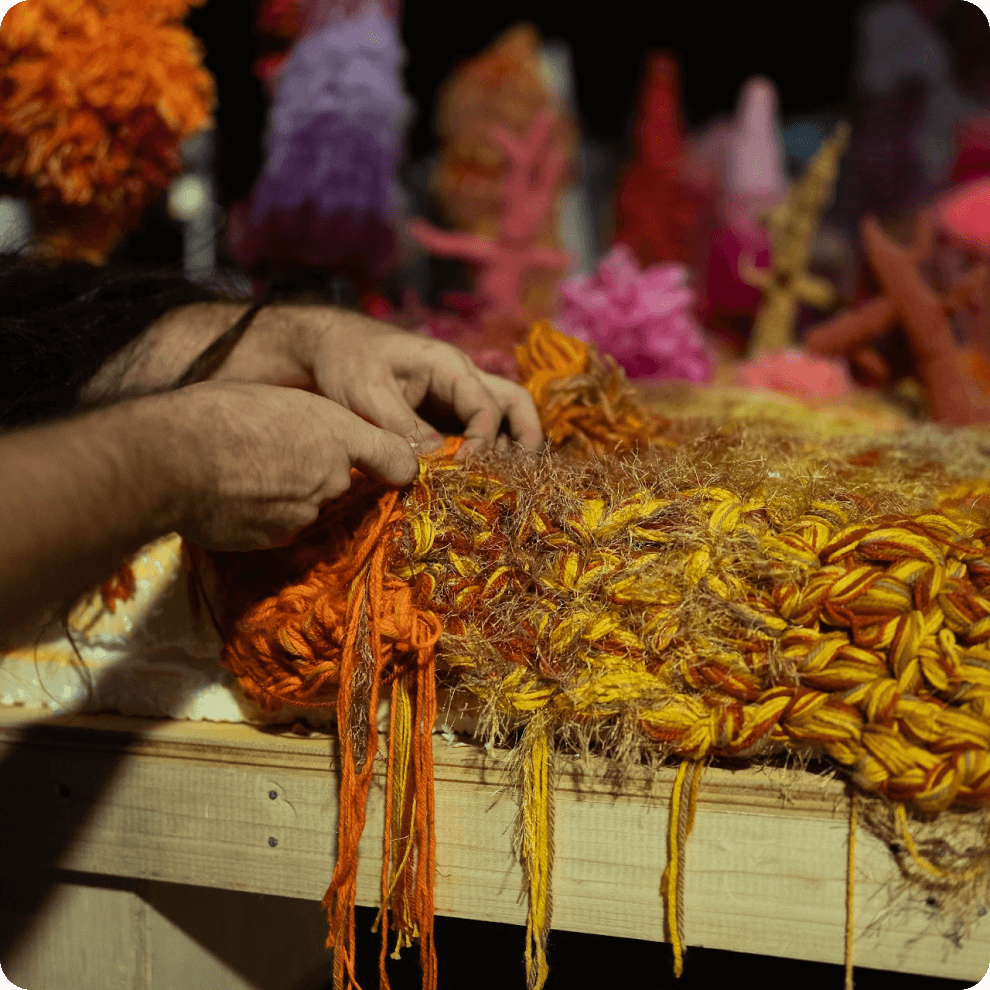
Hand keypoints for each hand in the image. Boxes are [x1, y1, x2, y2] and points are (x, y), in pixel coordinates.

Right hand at [151, 380, 418, 551]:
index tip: (389, 465)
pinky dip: (267, 516)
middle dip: (321, 472)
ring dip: (291, 495)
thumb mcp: (280, 398)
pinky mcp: (278, 539)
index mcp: (337, 432)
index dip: (392, 461)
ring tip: (248, 472)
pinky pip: (282, 527)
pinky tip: (236, 496)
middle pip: (343, 481)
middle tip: (278, 453)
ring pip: (310, 505)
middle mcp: (332, 477)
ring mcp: (306, 513)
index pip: (395, 457)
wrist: (171, 457)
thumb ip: (318, 423)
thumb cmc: (219, 413)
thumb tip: (332, 441)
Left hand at [224, 305, 544, 456]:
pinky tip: (473, 481)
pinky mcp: (444, 412)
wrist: (329, 347)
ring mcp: (456, 395)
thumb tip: (434, 460)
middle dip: (525, 440)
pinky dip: (483, 454)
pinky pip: (476, 431)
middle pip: (515, 403)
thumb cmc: (347, 362)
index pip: (486, 407)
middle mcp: (462, 378)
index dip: (481, 443)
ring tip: (503, 484)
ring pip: (503, 416)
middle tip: (521, 478)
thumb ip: (402, 426)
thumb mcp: (369, 394)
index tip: (463, 472)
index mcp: (449, 366)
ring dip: (509, 448)